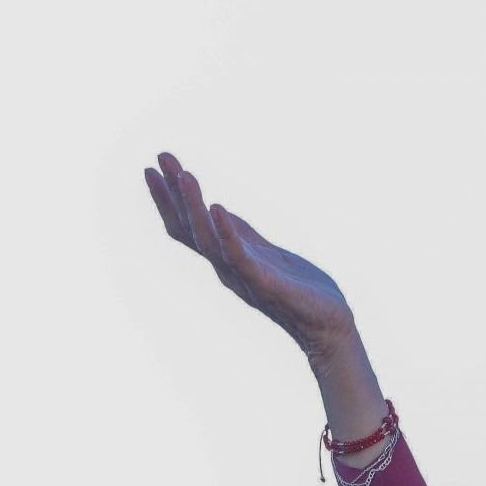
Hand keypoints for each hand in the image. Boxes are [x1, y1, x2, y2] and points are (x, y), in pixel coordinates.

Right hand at [144, 151, 358, 365]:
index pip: (187, 228)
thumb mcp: (264, 253)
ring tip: (185, 175)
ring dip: (194, 207)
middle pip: (189, 231)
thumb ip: (240, 235)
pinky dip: (227, 233)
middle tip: (159, 160)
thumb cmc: (300, 291)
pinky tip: (219, 208)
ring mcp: (244, 277)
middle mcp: (227, 269)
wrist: (329, 326)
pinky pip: (240, 257)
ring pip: (208, 240)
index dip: (169, 199)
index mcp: (227, 260)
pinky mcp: (267, 284)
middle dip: (172, 196)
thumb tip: (218, 211)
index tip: (156, 165)